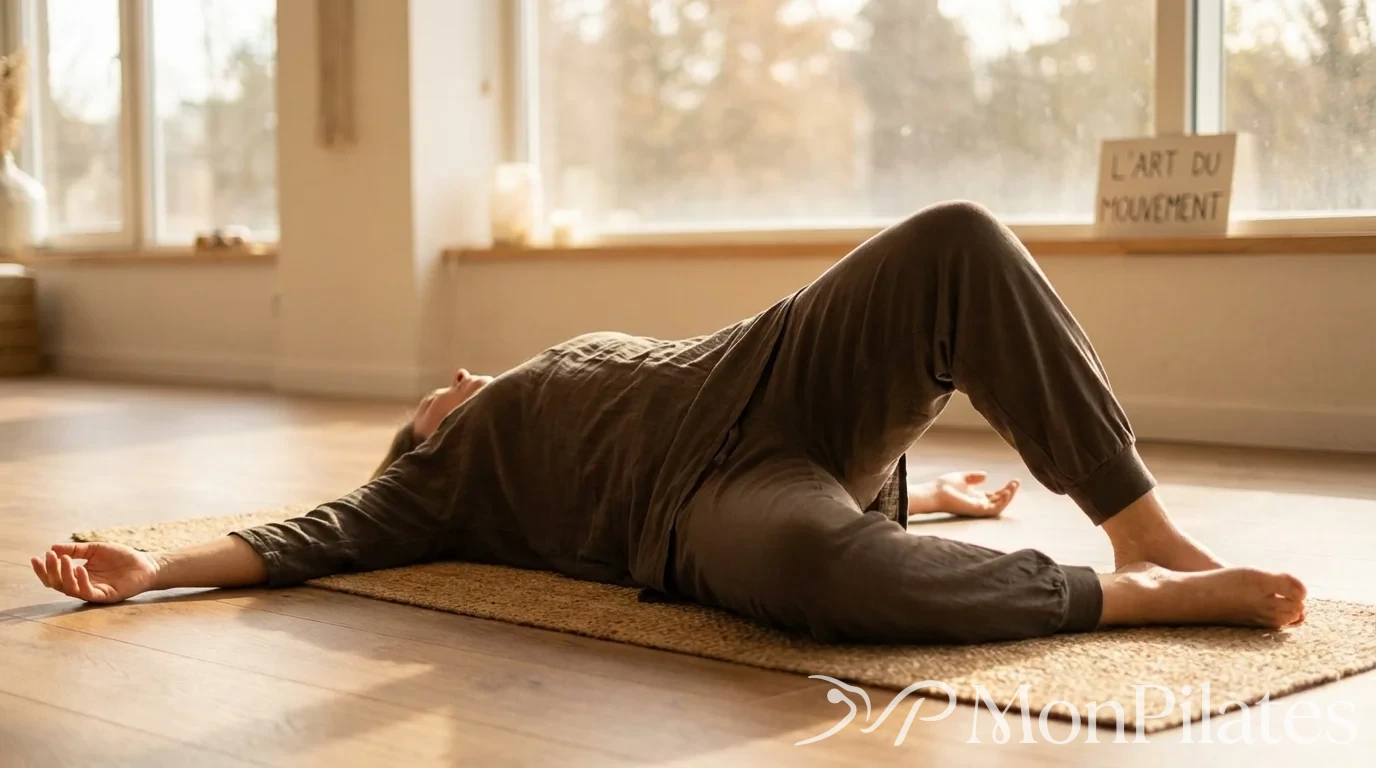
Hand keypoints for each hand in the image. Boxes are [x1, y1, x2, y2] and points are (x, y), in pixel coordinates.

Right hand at [30, 542, 160, 603]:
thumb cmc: (121, 557)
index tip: (35, 557)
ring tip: (64, 560)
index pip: (55, 576)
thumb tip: (52, 547)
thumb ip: (76, 549)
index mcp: (78, 575)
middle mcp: (82, 585)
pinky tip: (80, 568)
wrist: (146, 564)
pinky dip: (82, 581)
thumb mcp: (96, 549)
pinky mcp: (105, 596)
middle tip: (50, 557)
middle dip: (51, 571)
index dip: (43, 569)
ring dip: (64, 575)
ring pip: (70, 589)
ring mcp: (93, 592)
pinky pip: (88, 592)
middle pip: (58, 584)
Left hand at [910, 471, 1019, 517]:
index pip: (995, 495)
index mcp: (975, 497)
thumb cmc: (944, 486)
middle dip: (1009, 492)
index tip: (1013, 480)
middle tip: (1016, 481)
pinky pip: (994, 509)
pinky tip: (1007, 491)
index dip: (1005, 489)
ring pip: (999, 506)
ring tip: (1014, 485)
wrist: (934, 493)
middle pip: (999, 500)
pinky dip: (1002, 502)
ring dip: (1008, 497)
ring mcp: (978, 508)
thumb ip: (974, 477)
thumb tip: (986, 475)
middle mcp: (978, 504)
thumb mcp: (962, 477)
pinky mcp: (976, 510)